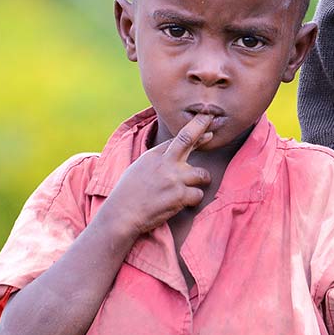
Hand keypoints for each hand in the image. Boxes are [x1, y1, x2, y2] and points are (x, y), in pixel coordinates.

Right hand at [99, 113, 213, 238]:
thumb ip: (158, 159)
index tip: (206, 126)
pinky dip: (194, 200)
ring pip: (202, 174)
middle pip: (187, 139)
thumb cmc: (128, 193)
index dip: (194, 131)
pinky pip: (198, 195)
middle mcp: (165, 163)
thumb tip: (173, 153)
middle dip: (201, 126)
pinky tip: (184, 203)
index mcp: (154, 156)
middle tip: (212, 120)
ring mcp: (174, 179)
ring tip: (193, 186)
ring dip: (202, 181)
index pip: (178, 139)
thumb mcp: (139, 168)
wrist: (121, 214)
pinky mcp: (179, 196)